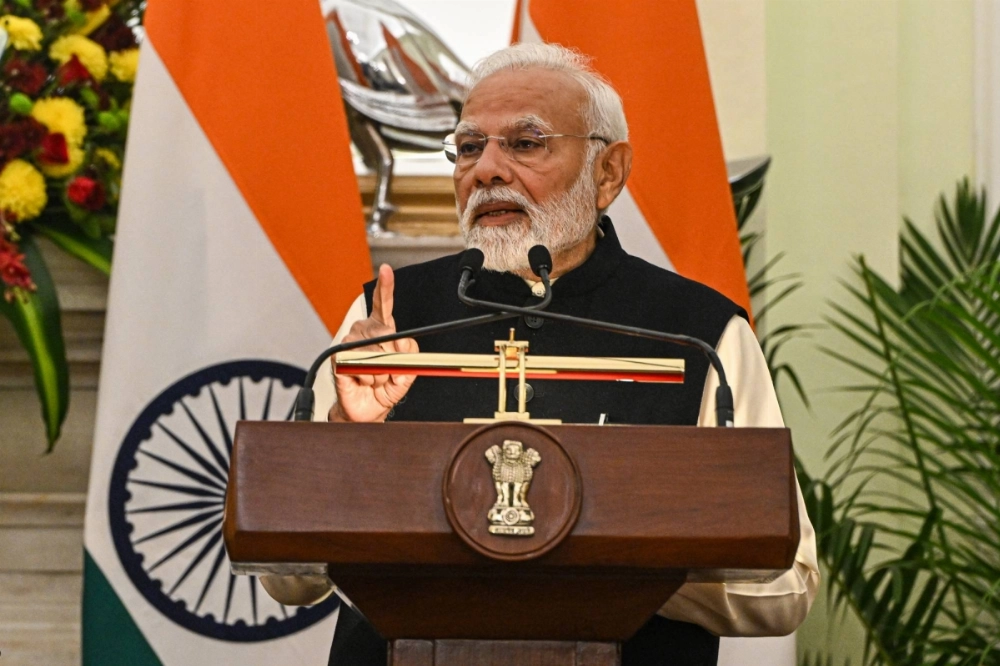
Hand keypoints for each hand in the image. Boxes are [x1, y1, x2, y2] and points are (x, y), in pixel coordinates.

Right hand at [331, 264, 417, 421]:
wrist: (368, 409)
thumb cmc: (386, 388)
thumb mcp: (408, 371)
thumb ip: (410, 355)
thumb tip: (403, 345)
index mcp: (382, 328)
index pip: (383, 303)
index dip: (385, 286)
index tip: (386, 270)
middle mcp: (364, 331)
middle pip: (386, 332)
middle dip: (394, 357)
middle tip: (390, 372)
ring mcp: (349, 342)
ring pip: (376, 352)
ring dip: (381, 372)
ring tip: (375, 378)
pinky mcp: (338, 357)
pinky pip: (361, 365)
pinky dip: (368, 377)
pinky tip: (363, 380)